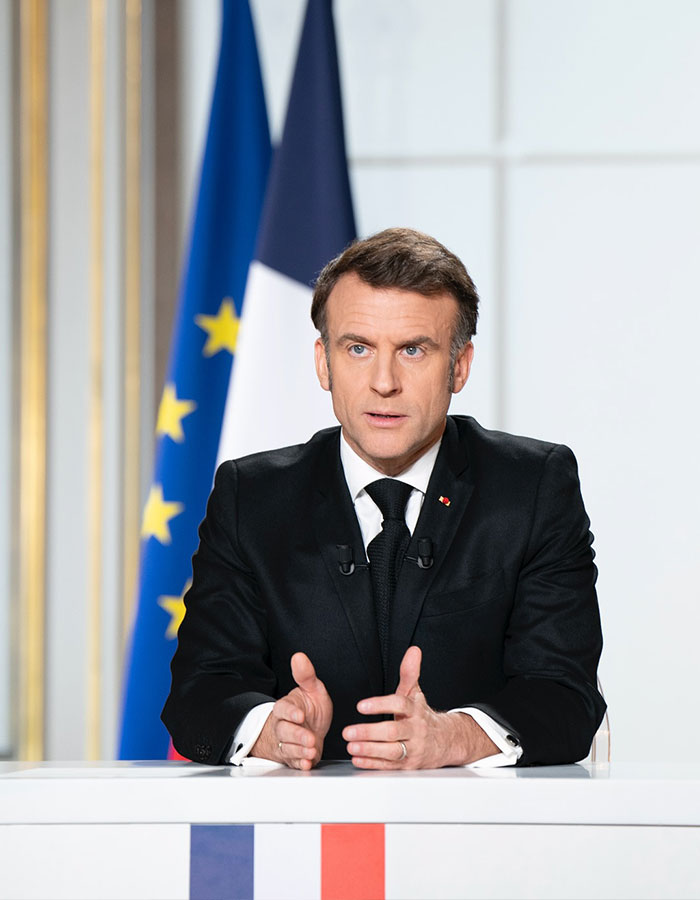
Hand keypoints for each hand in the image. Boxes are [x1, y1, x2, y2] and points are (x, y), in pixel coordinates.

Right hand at [250, 652, 332, 769]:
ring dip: (300, 751)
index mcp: (286, 707)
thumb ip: (306, 676)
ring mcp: (287, 742)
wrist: (309, 729)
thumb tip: (299, 656)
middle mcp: (283, 726)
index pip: (283, 709)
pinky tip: (307, 763)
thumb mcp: (312, 690)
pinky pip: (293, 762)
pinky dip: (300, 763)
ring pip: (288, 748)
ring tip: (311, 750)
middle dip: (297, 736)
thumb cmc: (310, 709)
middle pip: (284, 731)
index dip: (291, 712)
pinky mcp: (293, 757)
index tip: (300, 715)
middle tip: (310, 738)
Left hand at [342, 646, 497, 768]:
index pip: (399, 705)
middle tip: (348, 731)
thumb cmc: (423, 715)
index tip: (361, 706)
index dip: (380, 705)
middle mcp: (415, 730)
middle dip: (369, 733)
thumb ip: (410, 672)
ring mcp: (413, 749)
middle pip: (392, 732)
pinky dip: (373, 764)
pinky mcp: (408, 765)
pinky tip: (358, 759)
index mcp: (415, 710)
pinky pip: (390, 766)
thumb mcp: (416, 693)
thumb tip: (413, 650)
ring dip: (369, 750)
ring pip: (391, 752)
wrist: (447, 741)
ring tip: (351, 746)